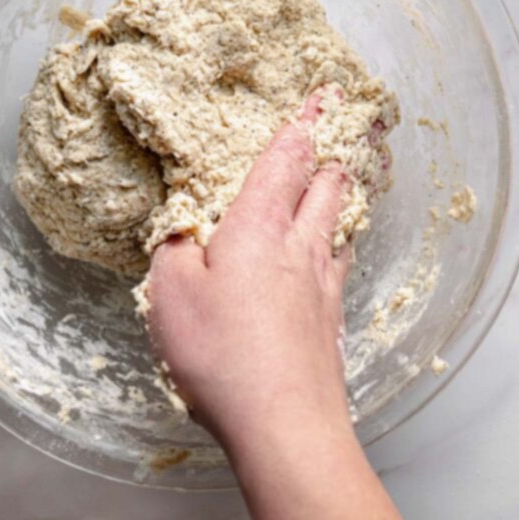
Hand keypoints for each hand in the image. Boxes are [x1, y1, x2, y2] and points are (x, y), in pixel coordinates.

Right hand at [147, 96, 353, 454]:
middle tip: (347, 128)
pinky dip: (338, 243)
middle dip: (336, 152)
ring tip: (345, 180)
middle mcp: (301, 247)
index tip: (324, 95)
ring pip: (341, 223)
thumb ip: (174, 248)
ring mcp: (322, 285)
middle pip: (329, 186)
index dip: (304, 124)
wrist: (285, 424)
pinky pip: (339, 264)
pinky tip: (331, 256)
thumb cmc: (221, 352)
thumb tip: (182, 225)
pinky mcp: (331, 321)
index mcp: (260, 227)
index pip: (287, 160)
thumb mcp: (170, 292)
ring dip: (343, 195)